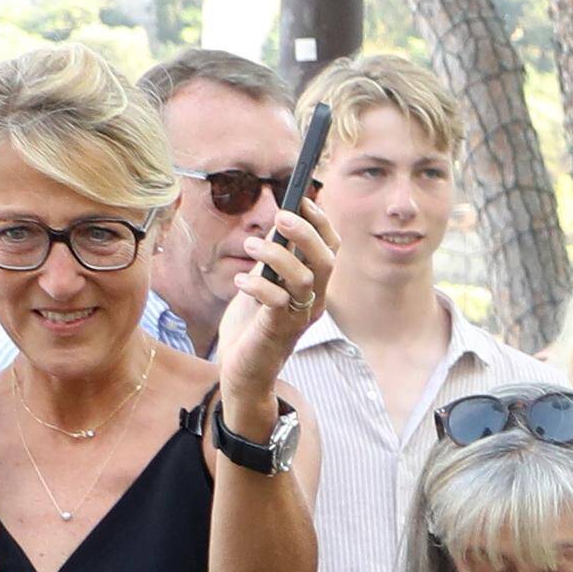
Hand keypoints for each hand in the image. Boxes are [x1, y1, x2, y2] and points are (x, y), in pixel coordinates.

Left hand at [206, 204, 332, 406]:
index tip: (302, 201)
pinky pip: (278, 302)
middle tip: (281, 215)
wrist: (243, 371)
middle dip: (306, 233)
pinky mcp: (279, 330)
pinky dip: (258, 285)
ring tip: (251, 244)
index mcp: (314, 288)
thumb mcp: (262, 283)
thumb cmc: (251, 327)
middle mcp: (314, 302)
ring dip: (277, 255)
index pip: (331, 250)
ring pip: (305, 279)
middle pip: (326, 261)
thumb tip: (278, 224)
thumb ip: (273, 258)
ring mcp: (299, 318)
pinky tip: (241, 280)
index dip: (322, 223)